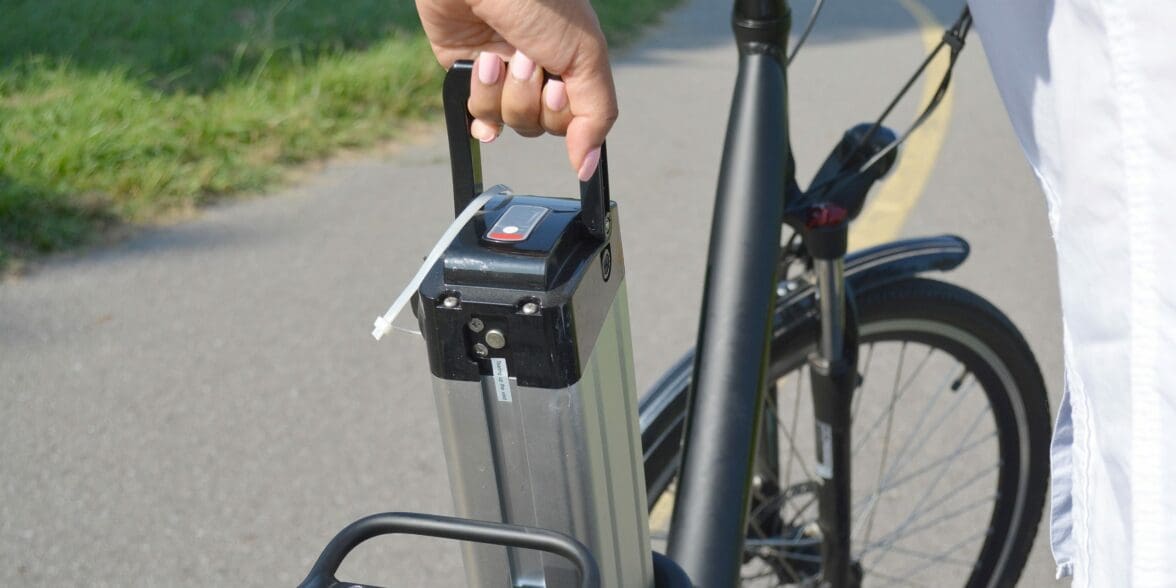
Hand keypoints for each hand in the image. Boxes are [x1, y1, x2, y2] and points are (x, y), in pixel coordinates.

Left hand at [415, 0, 616, 179]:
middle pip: (539, 125)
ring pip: (506, 120)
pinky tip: (480, 74)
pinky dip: (477, 103)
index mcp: (572, 63)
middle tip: (524, 57)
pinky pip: (476, 115)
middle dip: (528, 95)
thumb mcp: (585, 55)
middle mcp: (540, 72)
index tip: (556, 81)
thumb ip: (595, 115)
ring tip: (495, 53)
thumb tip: (587, 166)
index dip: (561, 110)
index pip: (574, 121)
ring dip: (500, 90)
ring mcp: (503, 75)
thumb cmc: (540, 1)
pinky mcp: (467, 74)